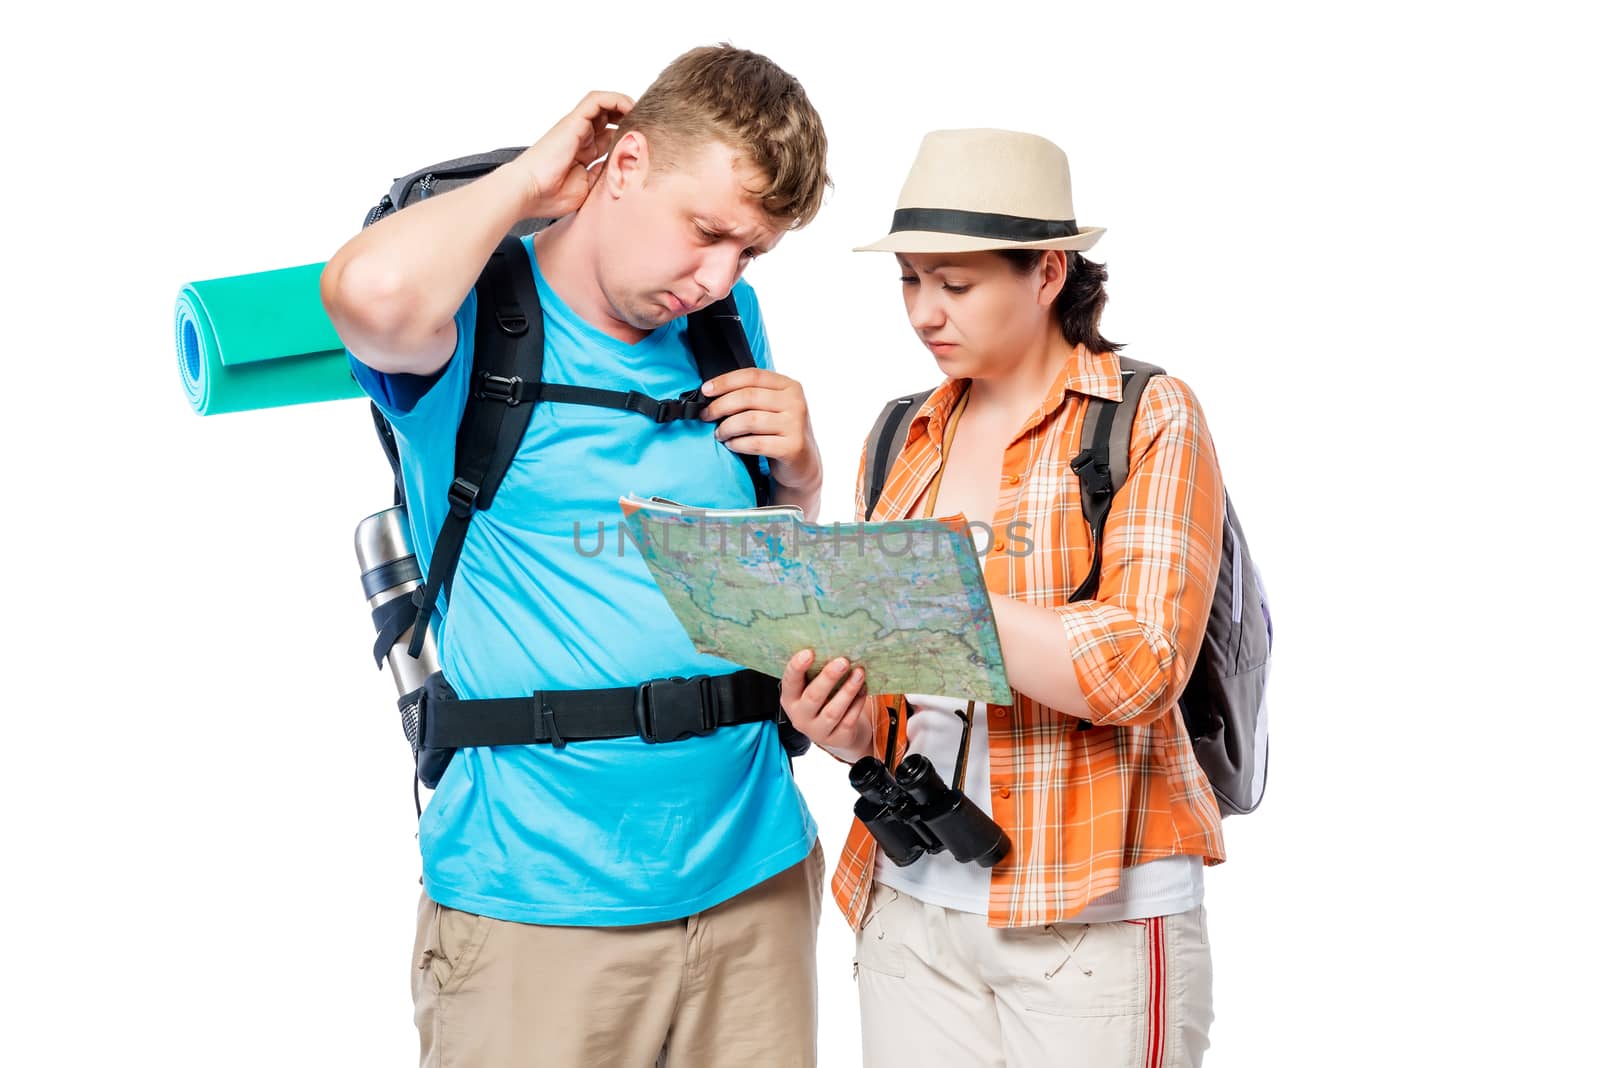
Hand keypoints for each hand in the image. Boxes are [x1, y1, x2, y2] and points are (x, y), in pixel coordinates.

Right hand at [511, 90, 633, 218]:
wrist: (527, 191)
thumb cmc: (549, 196)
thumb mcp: (587, 190)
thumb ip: (604, 177)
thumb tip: (623, 170)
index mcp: (582, 154)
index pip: (609, 138)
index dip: (627, 136)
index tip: (645, 143)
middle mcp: (579, 137)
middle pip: (609, 119)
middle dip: (630, 119)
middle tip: (649, 126)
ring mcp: (576, 127)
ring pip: (604, 104)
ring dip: (625, 105)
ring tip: (643, 114)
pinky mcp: (573, 121)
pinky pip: (597, 100)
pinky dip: (616, 99)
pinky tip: (631, 109)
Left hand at [699, 368, 821, 494]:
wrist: (803, 463)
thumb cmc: (780, 432)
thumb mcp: (773, 407)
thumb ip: (753, 395)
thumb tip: (712, 391)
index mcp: (789, 386)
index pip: (752, 375)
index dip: (725, 381)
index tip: (705, 391)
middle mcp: (795, 402)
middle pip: (748, 397)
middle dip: (720, 406)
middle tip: (706, 415)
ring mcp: (796, 425)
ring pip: (749, 420)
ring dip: (726, 427)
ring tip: (719, 434)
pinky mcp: (792, 447)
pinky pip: (755, 443)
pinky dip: (737, 444)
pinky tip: (731, 445)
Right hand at [780, 651, 872, 760]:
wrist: (834, 732)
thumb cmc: (822, 700)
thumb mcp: (811, 688)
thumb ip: (815, 673)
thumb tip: (833, 646)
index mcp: (790, 699)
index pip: (790, 682)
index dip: (797, 667)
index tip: (809, 652)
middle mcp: (800, 717)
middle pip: (813, 697)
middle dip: (828, 678)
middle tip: (843, 661)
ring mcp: (818, 731)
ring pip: (833, 711)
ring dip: (848, 690)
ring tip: (859, 673)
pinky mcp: (837, 738)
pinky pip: (849, 720)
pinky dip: (857, 703)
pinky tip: (864, 688)